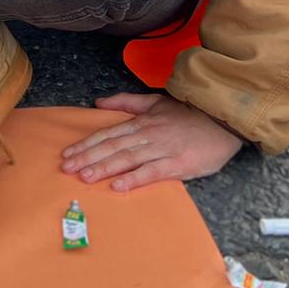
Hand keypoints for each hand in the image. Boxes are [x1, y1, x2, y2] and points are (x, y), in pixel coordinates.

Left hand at [60, 92, 242, 191]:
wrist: (222, 120)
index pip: (107, 134)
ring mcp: (161, 149)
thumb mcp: (155, 102)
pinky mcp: (177, 164)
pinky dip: (134, 179)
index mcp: (140, 122)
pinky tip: (118, 186)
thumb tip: (99, 102)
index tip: (67, 154)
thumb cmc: (188, 114)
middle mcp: (147, 135)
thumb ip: (126, 102)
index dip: (86, 144)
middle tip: (67, 168)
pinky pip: (152, 172)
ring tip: (85, 176)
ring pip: (127, 159)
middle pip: (112, 147)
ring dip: (104, 168)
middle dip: (88, 157)